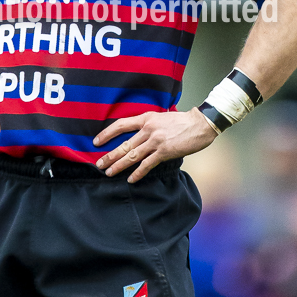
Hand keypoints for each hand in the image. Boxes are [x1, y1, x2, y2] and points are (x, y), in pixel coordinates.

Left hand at [93, 107, 216, 182]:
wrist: (200, 124)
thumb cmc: (182, 121)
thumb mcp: (161, 117)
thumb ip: (149, 125)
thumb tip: (138, 134)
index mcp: (146, 118)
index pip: (120, 125)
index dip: (107, 134)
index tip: (96, 141)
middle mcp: (148, 129)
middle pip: (124, 144)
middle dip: (110, 155)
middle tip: (99, 164)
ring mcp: (156, 141)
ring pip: (132, 155)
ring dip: (119, 165)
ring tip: (109, 173)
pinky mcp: (164, 152)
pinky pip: (147, 164)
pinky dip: (138, 173)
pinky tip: (131, 179)